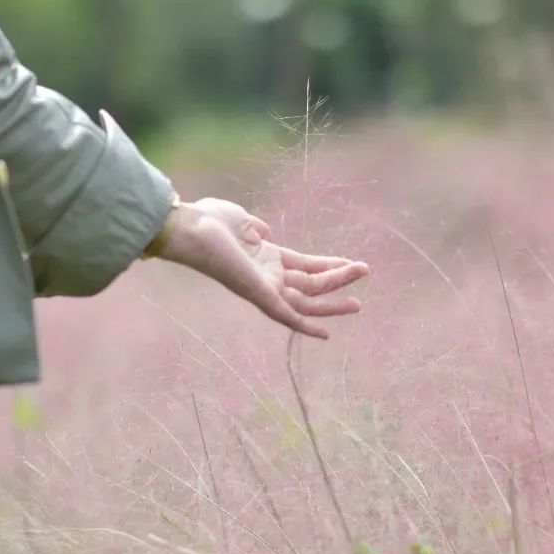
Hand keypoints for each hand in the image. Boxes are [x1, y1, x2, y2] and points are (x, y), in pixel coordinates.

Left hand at [153, 197, 368, 338]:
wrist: (189, 230)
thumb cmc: (207, 221)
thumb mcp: (239, 218)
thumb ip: (254, 226)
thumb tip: (265, 232)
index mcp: (265, 257)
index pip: (303, 265)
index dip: (327, 264)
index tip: (348, 264)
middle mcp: (267, 275)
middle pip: (310, 283)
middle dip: (338, 280)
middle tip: (365, 272)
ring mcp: (264, 287)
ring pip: (306, 298)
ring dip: (333, 300)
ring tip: (359, 303)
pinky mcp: (260, 296)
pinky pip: (287, 316)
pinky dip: (306, 326)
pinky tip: (327, 334)